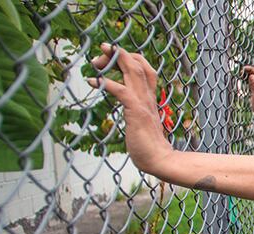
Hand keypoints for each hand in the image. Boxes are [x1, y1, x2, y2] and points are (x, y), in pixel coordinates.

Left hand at [86, 43, 171, 173]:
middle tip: (101, 55)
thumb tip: (129, 112)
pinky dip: (106, 83)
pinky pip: (121, 91)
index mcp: (149, 97)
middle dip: (119, 53)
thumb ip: (136, 112)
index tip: (111, 59)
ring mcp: (143, 103)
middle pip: (137, 63)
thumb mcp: (141, 122)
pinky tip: (93, 81)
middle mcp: (147, 96)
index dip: (128, 58)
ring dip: (113, 60)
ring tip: (96, 61)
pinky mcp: (136, 112)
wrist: (160, 159)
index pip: (143, 68)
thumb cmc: (149, 146)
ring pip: (132, 70)